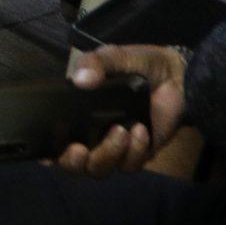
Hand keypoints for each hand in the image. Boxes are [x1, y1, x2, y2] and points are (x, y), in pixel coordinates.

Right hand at [56, 45, 188, 177]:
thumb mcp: (114, 56)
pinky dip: (135, 150)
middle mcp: (91, 134)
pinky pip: (130, 165)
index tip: (48, 151)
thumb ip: (95, 63)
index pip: (53, 138)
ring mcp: (114, 147)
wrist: (178, 76)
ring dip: (108, 153)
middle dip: (73, 162)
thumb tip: (78, 80)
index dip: (47, 150)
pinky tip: (141, 130)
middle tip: (80, 150)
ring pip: (101, 168)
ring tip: (122, 131)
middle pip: (73, 164)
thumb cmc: (139, 64)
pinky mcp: (138, 154)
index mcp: (77, 112)